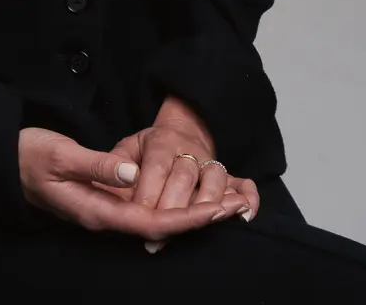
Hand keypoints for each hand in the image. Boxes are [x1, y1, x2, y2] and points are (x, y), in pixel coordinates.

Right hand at [18, 126, 230, 242]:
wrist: (7, 163)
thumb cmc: (30, 157)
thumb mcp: (60, 155)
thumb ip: (97, 165)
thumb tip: (134, 174)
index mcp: (97, 211)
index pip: (151, 224)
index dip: (186, 220)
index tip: (216, 212)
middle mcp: (106, 217)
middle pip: (161, 226)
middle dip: (200, 218)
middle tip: (236, 206)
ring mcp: (106, 210)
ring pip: (156, 219)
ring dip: (192, 212)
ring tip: (226, 201)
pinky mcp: (106, 200)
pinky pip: (145, 209)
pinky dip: (173, 204)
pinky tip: (191, 197)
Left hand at [105, 98, 257, 251]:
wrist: (180, 132)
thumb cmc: (148, 149)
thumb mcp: (128, 146)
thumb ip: (117, 161)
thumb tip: (118, 177)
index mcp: (162, 142)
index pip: (157, 168)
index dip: (149, 192)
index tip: (139, 215)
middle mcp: (189, 150)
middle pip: (185, 176)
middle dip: (173, 206)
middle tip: (161, 234)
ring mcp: (211, 162)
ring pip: (215, 178)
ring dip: (207, 203)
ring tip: (198, 225)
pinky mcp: (228, 175)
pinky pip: (244, 183)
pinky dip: (249, 198)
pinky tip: (244, 216)